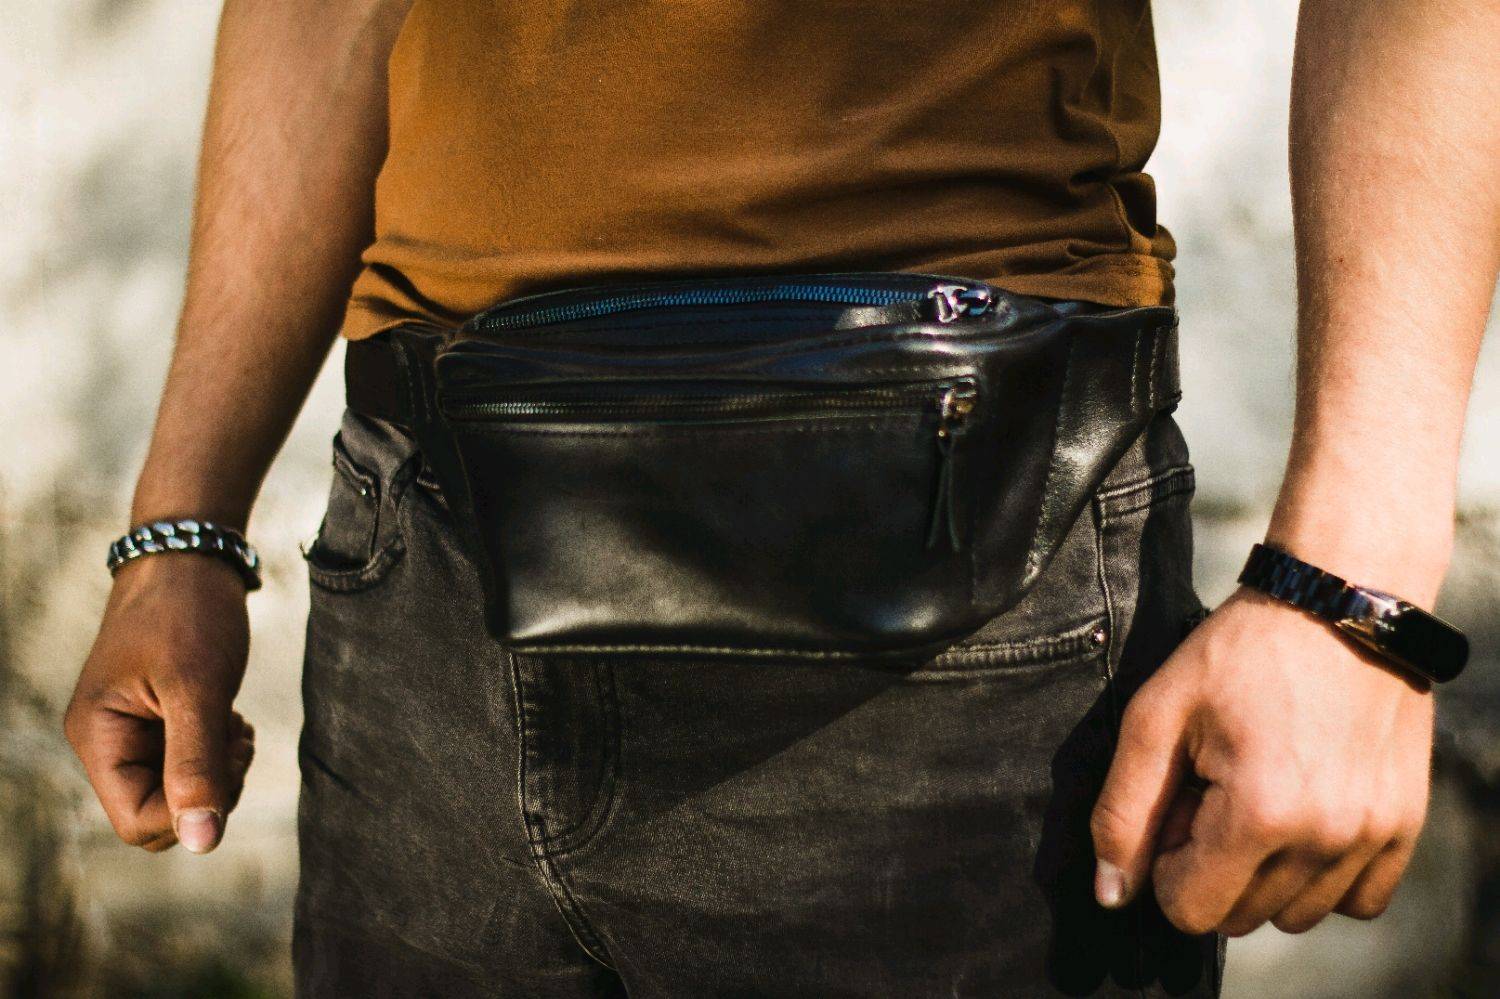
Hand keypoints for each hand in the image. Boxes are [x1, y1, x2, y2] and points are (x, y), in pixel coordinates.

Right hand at [64, 554, 254, 853]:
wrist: (191, 558)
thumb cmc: (189, 613)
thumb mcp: (199, 689)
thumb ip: (198, 765)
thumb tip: (203, 841)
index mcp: (97, 738)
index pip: (137, 822)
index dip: (190, 808)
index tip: (225, 755)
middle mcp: (106, 742)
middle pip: (158, 817)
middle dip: (209, 789)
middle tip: (234, 739)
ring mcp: (132, 734)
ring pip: (178, 794)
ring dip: (218, 769)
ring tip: (232, 722)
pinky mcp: (158, 723)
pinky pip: (187, 767)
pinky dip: (217, 752)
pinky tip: (230, 718)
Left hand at [1090, 587, 1432, 935]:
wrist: (1339, 600)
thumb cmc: (1237, 653)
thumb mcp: (1156, 716)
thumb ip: (1123, 811)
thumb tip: (1111, 895)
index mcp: (1260, 814)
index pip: (1190, 911)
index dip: (1165, 863)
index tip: (1178, 803)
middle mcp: (1326, 838)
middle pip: (1240, 918)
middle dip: (1211, 866)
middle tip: (1215, 789)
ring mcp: (1373, 836)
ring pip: (1297, 916)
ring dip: (1266, 874)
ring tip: (1260, 795)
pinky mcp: (1406, 825)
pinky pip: (1359, 902)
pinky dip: (1325, 876)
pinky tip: (1304, 814)